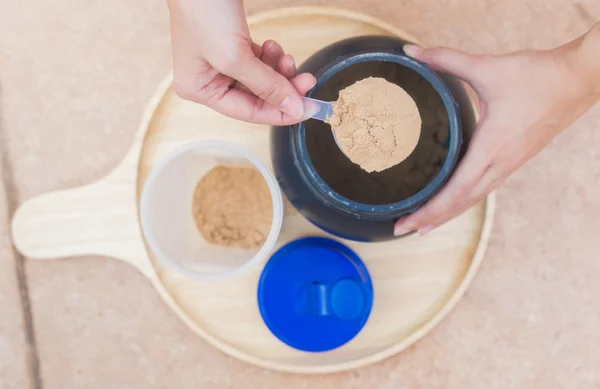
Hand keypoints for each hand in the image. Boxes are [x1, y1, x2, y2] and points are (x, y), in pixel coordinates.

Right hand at [167, 0, 315, 124]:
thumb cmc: (204, 12)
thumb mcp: (235, 57)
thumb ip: (266, 86)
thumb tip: (294, 109)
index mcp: (200, 90)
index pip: (247, 112)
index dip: (280, 112)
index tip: (308, 109)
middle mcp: (209, 80)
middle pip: (257, 96)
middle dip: (283, 88)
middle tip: (308, 80)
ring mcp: (221, 62)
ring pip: (261, 79)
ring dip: (279, 71)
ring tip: (288, 58)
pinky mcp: (232, 45)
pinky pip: (259, 62)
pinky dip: (271, 57)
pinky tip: (273, 46)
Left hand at [395, 31, 599, 235]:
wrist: (579, 78)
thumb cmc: (537, 75)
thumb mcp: (487, 67)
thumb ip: (447, 60)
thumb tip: (412, 53)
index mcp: (492, 147)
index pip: (455, 190)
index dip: (429, 210)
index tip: (407, 223)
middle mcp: (501, 162)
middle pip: (462, 202)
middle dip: (431, 219)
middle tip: (403, 229)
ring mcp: (511, 163)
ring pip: (475, 198)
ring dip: (448, 214)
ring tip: (425, 226)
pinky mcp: (516, 158)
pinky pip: (486, 187)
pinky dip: (465, 200)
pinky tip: (455, 200)